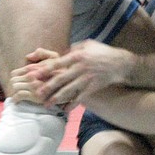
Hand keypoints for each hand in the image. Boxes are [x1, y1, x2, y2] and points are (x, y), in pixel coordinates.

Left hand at [12, 40, 135, 107]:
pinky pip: (81, 97)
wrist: (121, 63)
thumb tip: (61, 53)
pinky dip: (73, 104)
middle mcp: (81, 67)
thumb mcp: (88, 44)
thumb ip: (74, 49)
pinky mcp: (93, 87)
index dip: (44, 69)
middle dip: (47, 87)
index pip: (57, 63)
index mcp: (77, 55)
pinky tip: (65, 110)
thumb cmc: (103, 52)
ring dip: (57, 97)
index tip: (33, 75)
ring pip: (69, 89)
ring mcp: (87, 78)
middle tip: (36, 93)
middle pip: (61, 78)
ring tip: (47, 104)